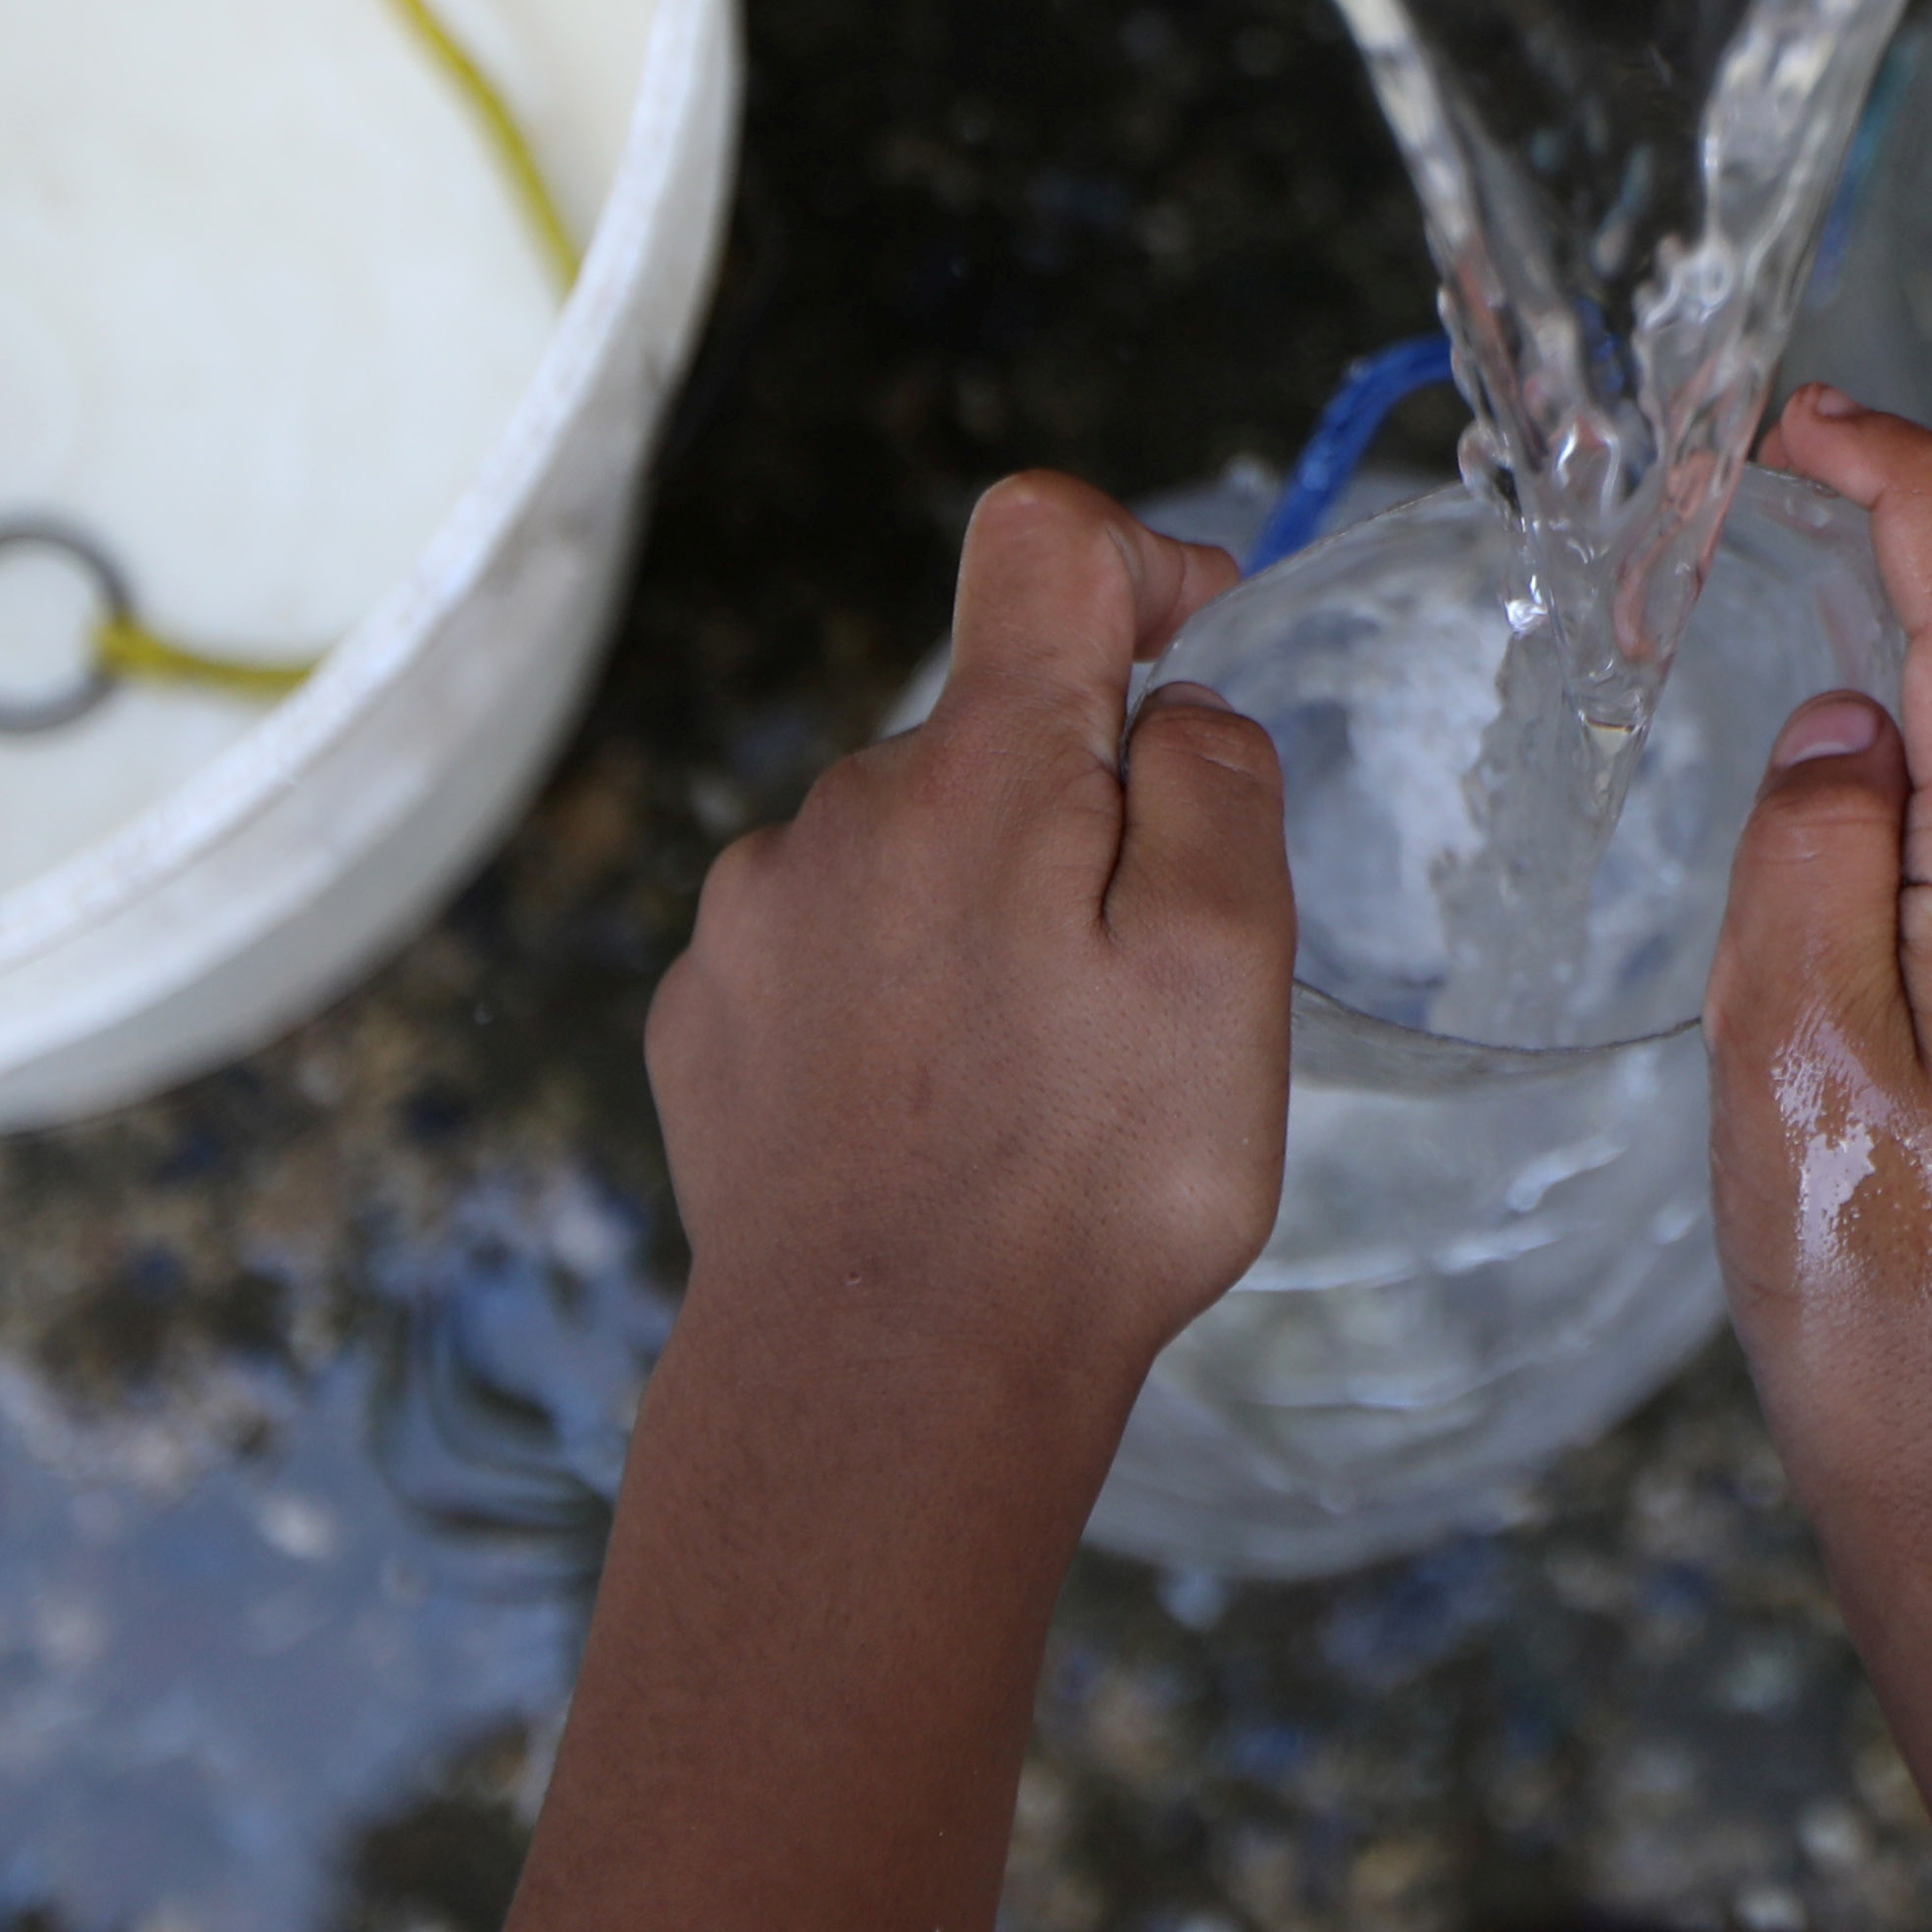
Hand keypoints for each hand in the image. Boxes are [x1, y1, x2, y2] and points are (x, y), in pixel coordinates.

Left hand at [647, 475, 1295, 1433]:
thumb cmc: (1083, 1191)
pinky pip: (823, 953)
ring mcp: (752, 918)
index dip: (1133, 560)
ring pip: (902, 852)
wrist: (880, 1392)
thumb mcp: (1227, 971)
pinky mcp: (704, 1018)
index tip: (1189, 649)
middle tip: (1130, 991)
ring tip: (1027, 1086)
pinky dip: (891, 1003)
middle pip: (985, 734)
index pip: (1039, 540)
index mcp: (982, 770)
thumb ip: (1215, 789)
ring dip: (975, 919)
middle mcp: (840, 810)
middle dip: (1072, 815)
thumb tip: (1176, 710)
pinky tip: (929, 1122)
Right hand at [1706, 384, 1931, 1539]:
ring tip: (1785, 579)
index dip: (1906, 483)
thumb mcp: (1793, 1053)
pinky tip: (1838, 755)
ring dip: (1913, 636)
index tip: (1807, 418)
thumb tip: (1837, 726)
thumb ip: (1810, 855)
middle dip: (1906, 533)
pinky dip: (1923, 743)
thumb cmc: (1886, 1288)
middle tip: (1769, 466)